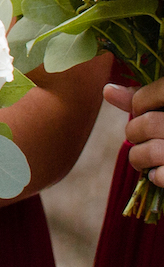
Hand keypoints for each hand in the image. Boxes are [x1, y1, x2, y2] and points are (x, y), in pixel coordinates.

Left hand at [108, 72, 163, 186]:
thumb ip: (144, 98)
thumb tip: (107, 90)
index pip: (151, 96)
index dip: (139, 103)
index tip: (143, 110)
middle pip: (148, 124)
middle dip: (134, 131)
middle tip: (141, 136)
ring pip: (152, 151)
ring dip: (138, 157)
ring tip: (144, 156)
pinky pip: (162, 176)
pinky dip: (155, 176)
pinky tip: (158, 172)